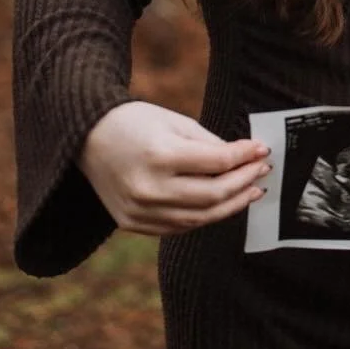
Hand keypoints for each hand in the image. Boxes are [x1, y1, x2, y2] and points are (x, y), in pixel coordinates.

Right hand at [79, 100, 270, 235]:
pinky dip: (205, 216)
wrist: (86, 139)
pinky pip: (179, 226)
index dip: (245, 157)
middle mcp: (149, 189)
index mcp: (160, 157)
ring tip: (252, 190)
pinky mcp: (133, 223)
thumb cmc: (135, 123)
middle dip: (244, 181)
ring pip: (199, 217)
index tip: (263, 149)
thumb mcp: (176, 122)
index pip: (217, 164)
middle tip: (263, 169)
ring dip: (232, 205)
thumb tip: (245, 158)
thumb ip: (211, 144)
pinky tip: (223, 204)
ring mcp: (139, 211)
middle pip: (213, 195)